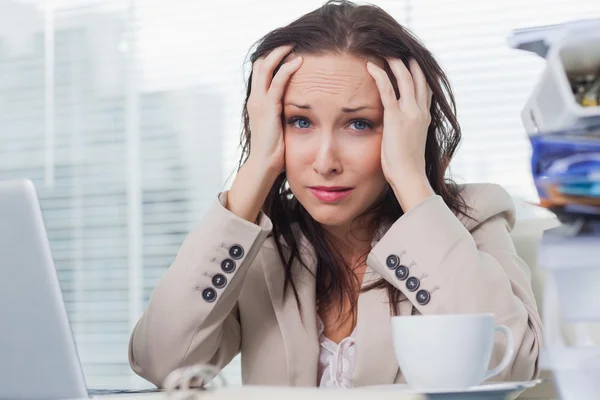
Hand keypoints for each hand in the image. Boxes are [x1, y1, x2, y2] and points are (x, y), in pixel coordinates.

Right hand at [246, 45, 302, 174]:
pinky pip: (277, 82)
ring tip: (294, 45)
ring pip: (266, 67)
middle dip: (275, 50)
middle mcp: (255, 98)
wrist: (264, 164)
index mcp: (256, 102)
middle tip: (291, 42)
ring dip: (281, 54)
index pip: (261, 71)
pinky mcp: (268, 108)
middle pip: (260, 64)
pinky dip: (287, 69)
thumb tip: (298, 107)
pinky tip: (298, 62)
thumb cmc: (273, 149)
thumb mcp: (277, 126)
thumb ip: (283, 113)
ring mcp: (259, 102)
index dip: (272, 58)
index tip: (287, 50)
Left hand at [366, 58, 434, 210]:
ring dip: (395, 62)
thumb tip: (402, 135)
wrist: (409, 176)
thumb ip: (409, 134)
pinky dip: (379, 75)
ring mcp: (410, 112)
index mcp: (425, 118)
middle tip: (399, 51)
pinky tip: (371, 66)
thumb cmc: (408, 167)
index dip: (419, 75)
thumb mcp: (411, 145)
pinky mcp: (395, 116)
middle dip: (409, 63)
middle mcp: (420, 111)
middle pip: (418, 78)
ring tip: (385, 52)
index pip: (425, 90)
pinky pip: (387, 89)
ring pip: (404, 78)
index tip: (412, 63)